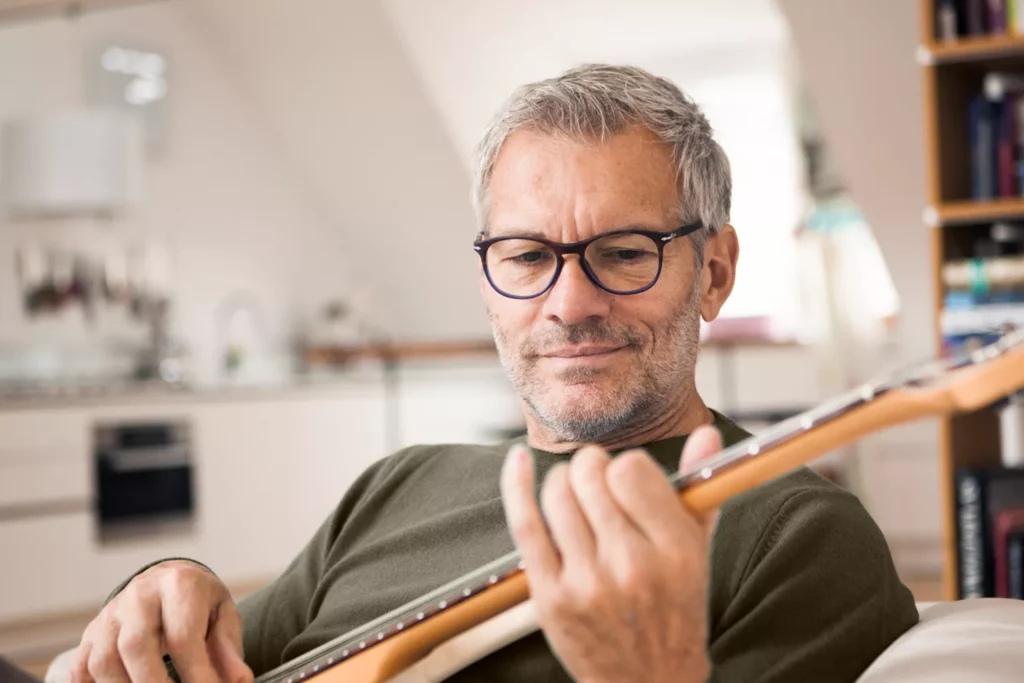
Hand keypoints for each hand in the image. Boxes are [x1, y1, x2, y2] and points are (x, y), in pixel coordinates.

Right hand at [70, 560, 252, 682]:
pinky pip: (81, 669)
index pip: (183, 635)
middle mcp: (139, 596)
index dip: (197, 673)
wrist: (166, 579)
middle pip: (135, 646)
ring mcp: (110, 616)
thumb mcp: (223, 614)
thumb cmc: (198, 602)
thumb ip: (228, 648)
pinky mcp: (90, 635)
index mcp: (179, 585)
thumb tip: (238, 681)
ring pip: (103, 660)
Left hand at [501, 427, 721, 682]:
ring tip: (573, 495)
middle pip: (589, 475)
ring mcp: (587, 583)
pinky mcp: (551, 597)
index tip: (625, 481)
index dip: (624, 467)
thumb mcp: (697, 552)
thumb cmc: (672, 611)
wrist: (647, 682)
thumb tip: (706, 433)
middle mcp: (631, 565)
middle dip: (589, 469)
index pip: (631, 469)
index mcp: (675, 550)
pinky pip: (525, 524)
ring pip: (556, 493)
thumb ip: (699, 489)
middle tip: (594, 482)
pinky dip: (516, 485)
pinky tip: (517, 463)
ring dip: (561, 482)